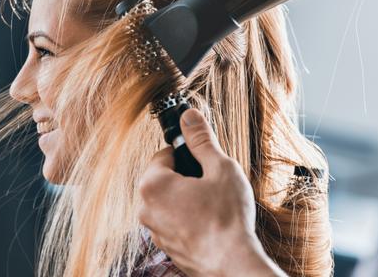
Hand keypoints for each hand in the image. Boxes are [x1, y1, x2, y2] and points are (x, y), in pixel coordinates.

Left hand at [138, 109, 285, 276]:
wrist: (232, 265)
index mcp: (153, 184)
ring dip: (187, 197)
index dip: (187, 154)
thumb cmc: (227, 217)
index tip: (204, 161)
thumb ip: (201, 139)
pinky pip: (173, 220)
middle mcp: (145, 208)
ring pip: (169, 200)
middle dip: (186, 176)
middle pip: (163, 177)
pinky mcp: (165, 246)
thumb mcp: (220, 168)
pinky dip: (187, 217)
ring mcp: (154, 230)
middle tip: (211, 183)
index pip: (163, 153)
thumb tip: (189, 115)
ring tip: (213, 205)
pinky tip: (209, 222)